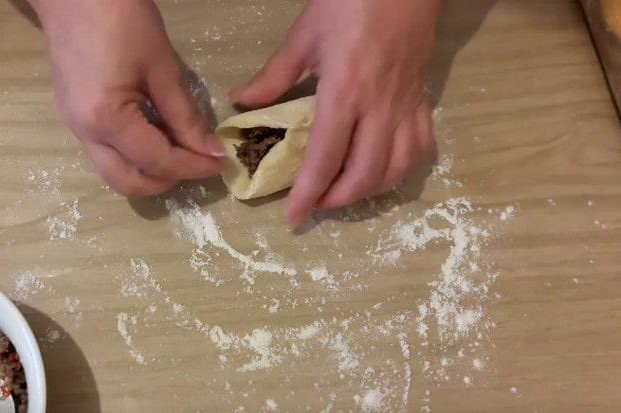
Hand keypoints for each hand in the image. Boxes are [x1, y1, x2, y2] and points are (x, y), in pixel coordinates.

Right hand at [31, 0, 222, 196]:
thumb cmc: (121, 20)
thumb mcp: (162, 67)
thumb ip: (185, 115)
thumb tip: (210, 149)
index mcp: (106, 120)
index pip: (157, 162)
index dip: (193, 166)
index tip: (221, 163)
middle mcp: (85, 134)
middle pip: (128, 183)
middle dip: (167, 181)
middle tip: (199, 163)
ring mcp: (76, 128)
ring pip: (114, 173)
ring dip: (149, 172)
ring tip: (181, 151)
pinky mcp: (75, 118)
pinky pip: (107, 153)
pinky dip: (135, 156)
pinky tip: (159, 136)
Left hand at [231, 0, 439, 227]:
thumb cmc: (350, 1)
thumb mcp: (304, 36)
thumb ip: (274, 76)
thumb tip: (243, 103)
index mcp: (345, 93)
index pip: (325, 158)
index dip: (307, 194)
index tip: (293, 218)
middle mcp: (379, 108)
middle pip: (365, 174)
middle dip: (338, 200)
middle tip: (316, 204)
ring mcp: (406, 107)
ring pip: (397, 168)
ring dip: (370, 191)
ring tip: (344, 192)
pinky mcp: (422, 100)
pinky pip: (420, 148)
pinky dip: (401, 169)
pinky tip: (382, 170)